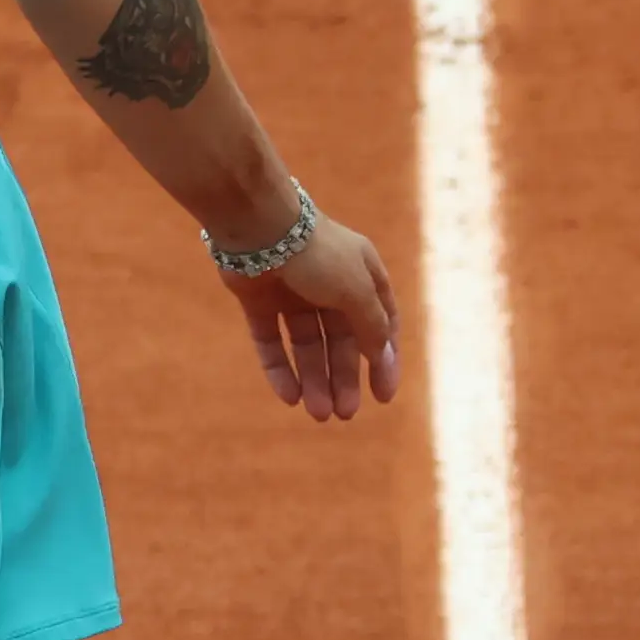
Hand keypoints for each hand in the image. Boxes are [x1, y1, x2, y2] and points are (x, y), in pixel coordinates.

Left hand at [223, 213, 402, 421]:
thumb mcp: (358, 291)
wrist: (257, 225)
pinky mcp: (258, 300)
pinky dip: (279, 368)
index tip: (383, 396)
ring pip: (307, 345)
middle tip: (343, 414)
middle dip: (343, 378)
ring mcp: (292, 292)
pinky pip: (271, 341)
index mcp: (362, 275)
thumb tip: (382, 357)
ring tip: (319, 414)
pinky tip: (289, 397)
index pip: (379, 325)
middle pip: (340, 342)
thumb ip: (372, 325)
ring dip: (314, 379)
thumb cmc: (317, 253)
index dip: (381, 361)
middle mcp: (328, 284)